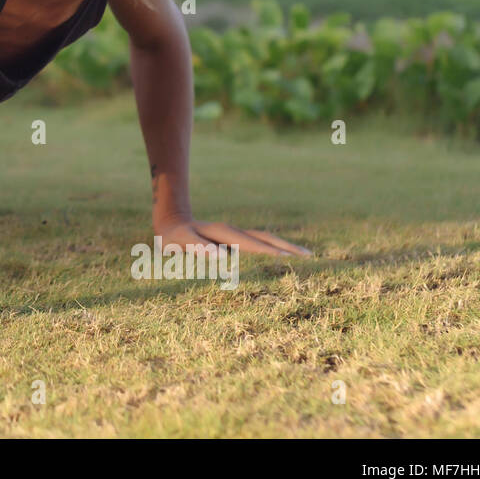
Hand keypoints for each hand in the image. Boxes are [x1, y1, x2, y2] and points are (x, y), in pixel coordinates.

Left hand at [155, 218, 311, 256]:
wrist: (170, 222)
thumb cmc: (174, 235)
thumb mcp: (182, 241)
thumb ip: (199, 247)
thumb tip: (222, 257)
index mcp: (224, 233)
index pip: (252, 244)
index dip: (270, 250)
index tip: (288, 256)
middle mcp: (233, 232)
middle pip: (265, 237)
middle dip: (286, 246)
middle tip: (309, 255)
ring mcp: (234, 234)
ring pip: (263, 238)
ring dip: (283, 245)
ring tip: (304, 254)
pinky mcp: (233, 239)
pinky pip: (257, 242)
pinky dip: (272, 247)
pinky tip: (281, 255)